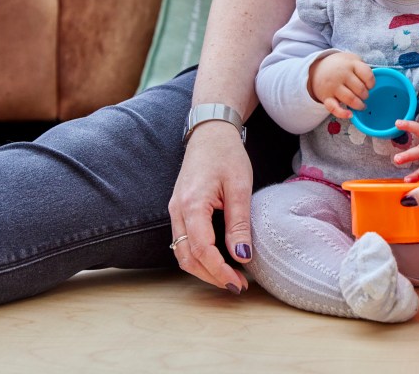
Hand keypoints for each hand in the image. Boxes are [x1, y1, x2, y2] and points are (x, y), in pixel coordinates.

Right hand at [167, 121, 252, 293]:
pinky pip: (184, 242)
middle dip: (211, 276)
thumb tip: (242, 256)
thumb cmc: (227, 155)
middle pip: (187, 257)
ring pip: (182, 253)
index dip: (219, 270)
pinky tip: (220, 260)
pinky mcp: (180, 211)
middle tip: (238, 285)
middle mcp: (177, 211)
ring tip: (231, 276)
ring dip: (204, 269)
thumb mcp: (239, 187)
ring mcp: (175, 211)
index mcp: (192, 205)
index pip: (202, 250)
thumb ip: (239, 223)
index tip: (239, 282)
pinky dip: (199, 257)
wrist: (210, 133)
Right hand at [308, 52, 373, 118]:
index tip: (370, 86)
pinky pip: (334, 108)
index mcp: (351, 64)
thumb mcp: (352, 60)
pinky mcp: (326, 97)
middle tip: (364, 96)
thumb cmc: (340, 66)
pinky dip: (342, 113)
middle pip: (360, 89)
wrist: (316, 69)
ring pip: (350, 99)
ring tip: (361, 106)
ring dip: (359, 105)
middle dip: (366, 95)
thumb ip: (363, 69)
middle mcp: (342, 74)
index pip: (367, 74)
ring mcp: (333, 86)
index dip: (372, 83)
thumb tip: (373, 84)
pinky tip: (350, 114)